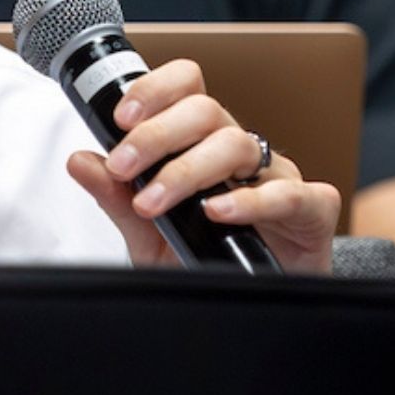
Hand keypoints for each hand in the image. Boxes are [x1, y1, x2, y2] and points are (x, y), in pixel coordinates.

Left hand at [63, 58, 339, 272]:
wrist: (251, 305)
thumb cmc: (206, 261)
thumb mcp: (149, 236)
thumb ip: (119, 201)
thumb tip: (82, 162)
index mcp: (204, 145)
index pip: (188, 89)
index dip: (157, 90)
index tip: (121, 118)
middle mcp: (241, 154)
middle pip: (207, 111)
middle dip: (157, 134)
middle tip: (125, 167)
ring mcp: (278, 178)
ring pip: (237, 145)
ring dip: (188, 170)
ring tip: (155, 202)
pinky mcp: (312, 210)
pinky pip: (289, 194)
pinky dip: (251, 201)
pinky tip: (217, 212)